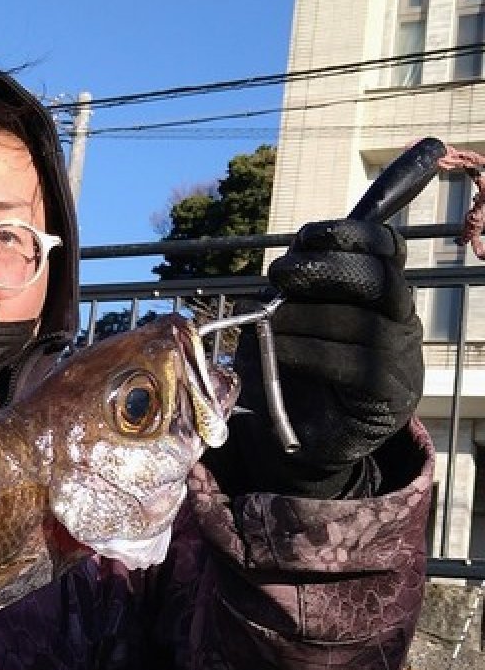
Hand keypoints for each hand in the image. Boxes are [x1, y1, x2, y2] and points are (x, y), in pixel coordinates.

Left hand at [221, 219, 422, 497]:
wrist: (307, 435)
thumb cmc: (298, 369)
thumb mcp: (288, 320)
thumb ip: (289, 293)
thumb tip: (275, 273)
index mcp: (381, 293)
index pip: (386, 248)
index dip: (350, 235)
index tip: (305, 237)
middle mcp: (400, 319)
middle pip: (379, 279)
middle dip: (325, 270)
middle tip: (281, 275)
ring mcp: (402, 357)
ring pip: (360, 321)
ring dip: (303, 317)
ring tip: (268, 323)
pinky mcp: (390, 395)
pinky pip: (352, 364)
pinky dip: (306, 352)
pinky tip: (276, 351)